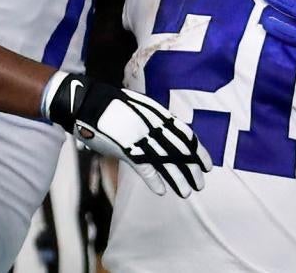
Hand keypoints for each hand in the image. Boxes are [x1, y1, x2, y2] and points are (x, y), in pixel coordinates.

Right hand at [45, 73, 212, 197]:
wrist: (87, 102)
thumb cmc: (112, 104)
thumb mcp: (140, 108)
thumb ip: (155, 120)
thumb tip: (168, 131)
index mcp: (159, 114)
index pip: (186, 135)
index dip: (199, 152)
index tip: (208, 166)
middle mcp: (153, 126)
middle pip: (179, 151)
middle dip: (192, 169)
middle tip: (200, 183)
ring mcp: (140, 137)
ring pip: (166, 161)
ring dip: (178, 178)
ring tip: (187, 192)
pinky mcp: (125, 148)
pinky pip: (144, 167)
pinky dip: (154, 180)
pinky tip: (163, 191)